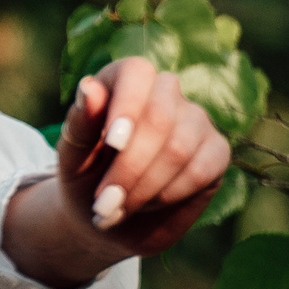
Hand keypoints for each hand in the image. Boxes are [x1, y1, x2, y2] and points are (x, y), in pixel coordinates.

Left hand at [0, 56, 233, 288]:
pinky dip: (169, 194)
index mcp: (123, 81)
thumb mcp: (72, 157)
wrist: (110, 217)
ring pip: (179, 148)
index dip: (127, 105)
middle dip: (129, 166)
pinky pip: (201, 170)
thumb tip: (88, 86)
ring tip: (118, 208)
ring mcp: (195, 120)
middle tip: (104, 201)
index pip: (136, 72)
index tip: (112, 144)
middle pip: (159, 117)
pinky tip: (148, 203)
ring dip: (145, 186)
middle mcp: (164, 92)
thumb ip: (80, 123)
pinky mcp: (217, 151)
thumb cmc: (83, 178)